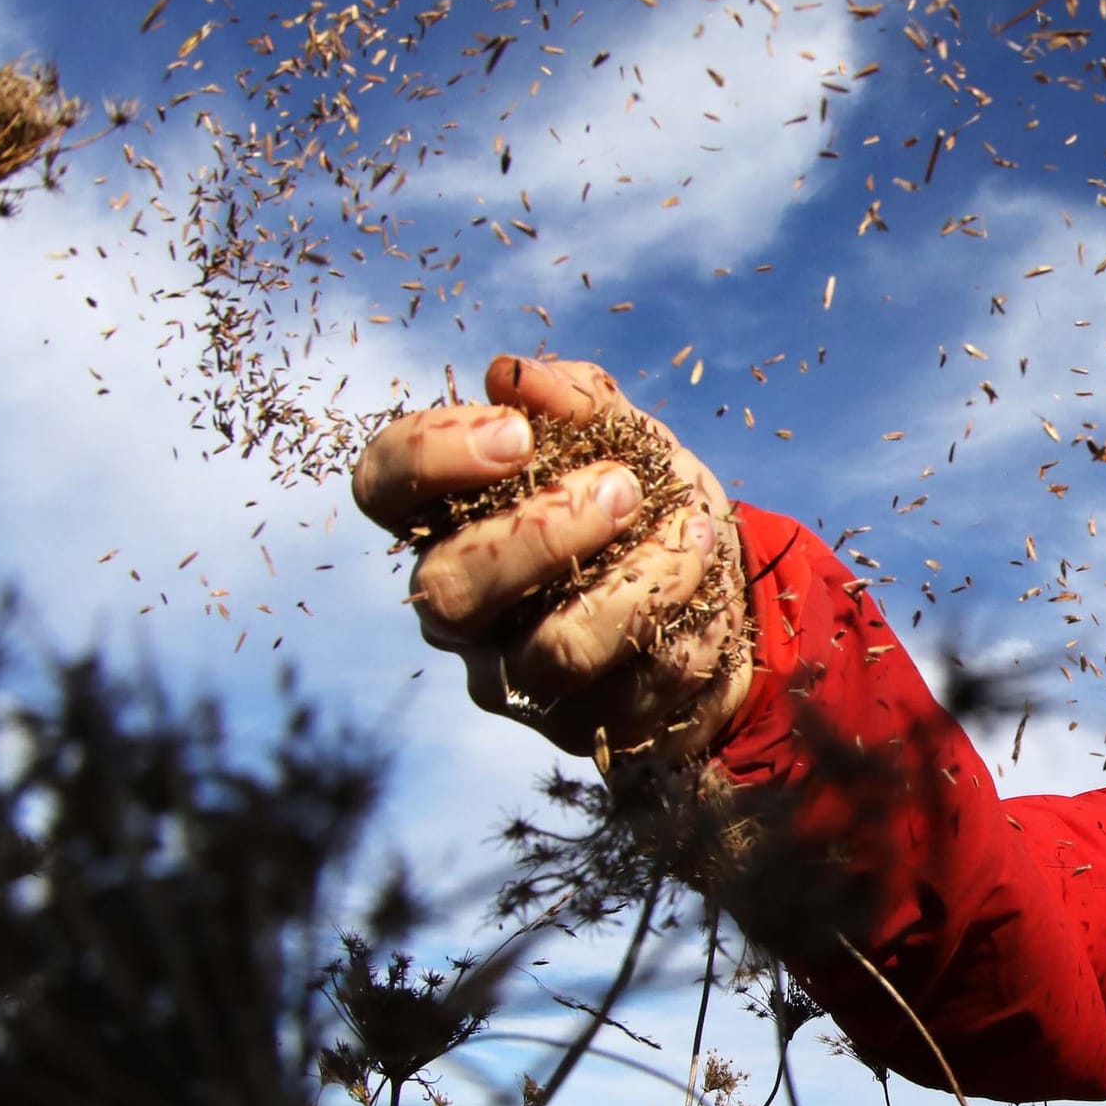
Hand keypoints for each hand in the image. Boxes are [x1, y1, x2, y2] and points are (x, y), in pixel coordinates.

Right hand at [352, 355, 749, 760]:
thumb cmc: (646, 499)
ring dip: (643, 581)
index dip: (432, 457)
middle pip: (451, 590)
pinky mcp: (587, 730)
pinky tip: (711, 589)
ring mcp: (520, 679)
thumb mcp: (627, 433)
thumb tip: (513, 376)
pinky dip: (691, 626)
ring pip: (558, 650)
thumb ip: (576, 400)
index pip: (383, 486)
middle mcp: (462, 610)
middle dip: (546, 532)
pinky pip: (638, 689)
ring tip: (694, 531)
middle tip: (623, 487)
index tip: (517, 433)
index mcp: (448, 520)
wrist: (723, 584)